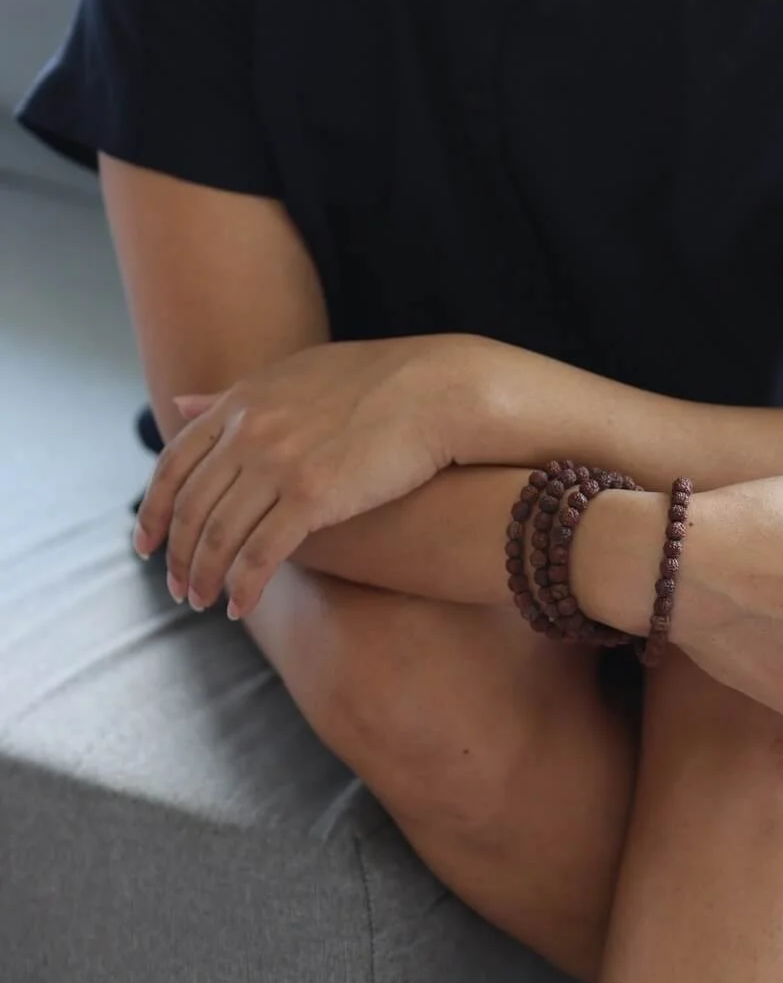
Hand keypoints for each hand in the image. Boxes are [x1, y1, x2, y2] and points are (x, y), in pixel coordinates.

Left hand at [132, 339, 463, 617]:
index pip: (174, 464)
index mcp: (243, 401)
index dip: (154, 512)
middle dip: (178, 555)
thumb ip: (233, 395)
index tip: (146, 546)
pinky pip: (260, 556)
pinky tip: (241, 607)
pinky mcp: (312, 496)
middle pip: (192, 507)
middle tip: (178, 588)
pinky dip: (243, 587)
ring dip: (205, 577)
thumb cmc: (376, 382)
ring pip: (219, 537)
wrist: (437, 389)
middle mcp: (251, 430)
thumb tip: (180, 404)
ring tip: (205, 602)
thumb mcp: (294, 375)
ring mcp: (278, 462)